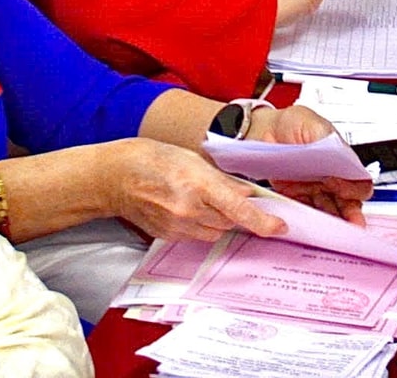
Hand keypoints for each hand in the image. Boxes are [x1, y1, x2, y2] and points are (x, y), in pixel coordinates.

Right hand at [110, 139, 287, 243]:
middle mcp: (189, 209)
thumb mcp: (192, 159)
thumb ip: (222, 179)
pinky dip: (199, 224)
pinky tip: (184, 207)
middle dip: (232, 210)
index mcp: (197, 184)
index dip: (261, 220)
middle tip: (220, 194)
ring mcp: (178, 227)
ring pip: (215, 230)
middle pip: (229, 220)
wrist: (116, 177)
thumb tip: (246, 193)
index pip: (238, 208)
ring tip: (197, 198)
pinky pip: (197, 236)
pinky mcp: (169, 237)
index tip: (279, 227)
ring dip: (216, 218)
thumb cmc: (152, 160)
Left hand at [246, 105, 372, 225]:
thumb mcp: (314, 125)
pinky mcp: (296, 195)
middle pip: (348, 200)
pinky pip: (308, 211)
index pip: (358, 180)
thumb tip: (342, 160)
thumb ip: (330, 143)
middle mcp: (329, 176)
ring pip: (330, 209)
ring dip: (334, 221)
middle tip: (352, 224)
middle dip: (352, 213)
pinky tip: (315, 225)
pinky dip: (312, 220)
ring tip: (335, 230)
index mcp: (339, 159)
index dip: (356, 189)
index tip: (348, 192)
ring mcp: (314, 187)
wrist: (263, 129)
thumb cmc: (290, 123)